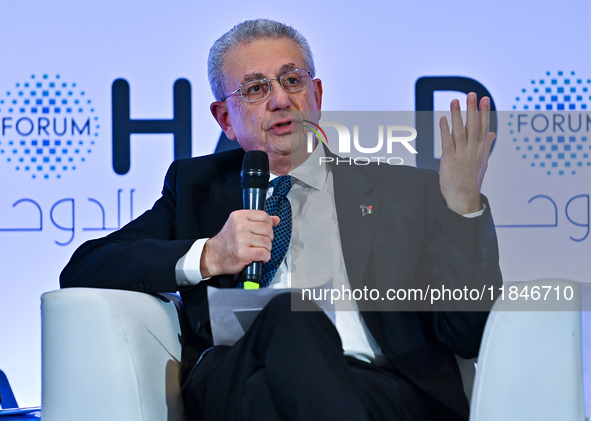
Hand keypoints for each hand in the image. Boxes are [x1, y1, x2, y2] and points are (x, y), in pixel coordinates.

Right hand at [200, 210, 279, 277]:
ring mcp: (241, 240)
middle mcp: (240, 226)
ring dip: (267, 248)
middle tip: (262, 242)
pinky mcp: (243, 253)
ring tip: (259, 250)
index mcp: (239, 216)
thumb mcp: (239, 225)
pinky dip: (265, 257)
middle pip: (267, 229)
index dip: (268, 224)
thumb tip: (275, 219)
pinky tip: (260, 257)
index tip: (265, 230)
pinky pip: (264, 253)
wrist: (214, 255)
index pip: (263, 216)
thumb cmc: (227, 241)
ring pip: (267, 242)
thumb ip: (257, 220)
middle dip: (268, 237)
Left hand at [439, 92, 495, 214]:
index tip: (485, 99)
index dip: (484, 112)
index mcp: (481, 150)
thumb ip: (487, 145)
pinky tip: (443, 119)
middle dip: (472, 109)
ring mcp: (461, 154)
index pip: (484, 127)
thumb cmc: (472, 180)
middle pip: (473, 126)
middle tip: (472, 94)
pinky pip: (447, 141)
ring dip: (457, 115)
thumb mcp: (483, 162)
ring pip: (460, 131)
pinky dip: (445, 129)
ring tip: (455, 101)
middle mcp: (473, 150)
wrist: (463, 198)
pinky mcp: (449, 159)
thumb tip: (493, 133)